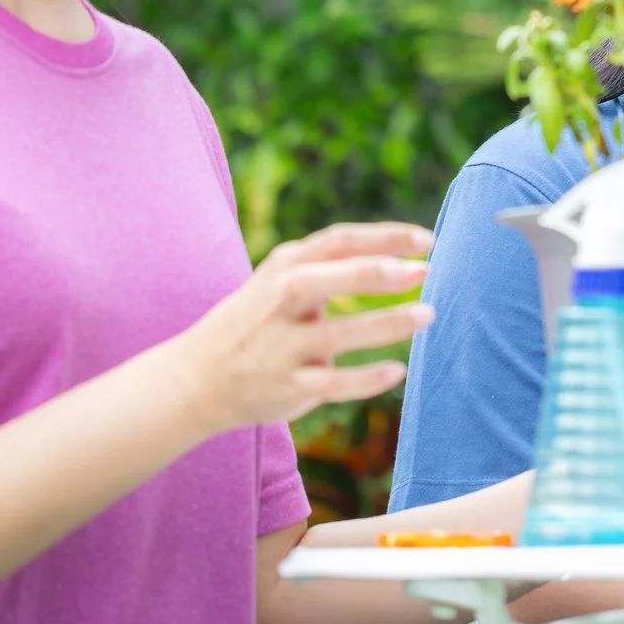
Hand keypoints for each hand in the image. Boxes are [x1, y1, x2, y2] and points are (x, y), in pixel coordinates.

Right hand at [163, 222, 433, 434]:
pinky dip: (367, 378)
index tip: (427, 240)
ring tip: (426, 315)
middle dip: (375, 271)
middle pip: (327, 277)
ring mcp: (280, 346)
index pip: (338, 241)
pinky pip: (333, 384)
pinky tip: (398, 371)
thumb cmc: (256, 321)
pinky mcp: (286, 386)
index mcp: (285, 266)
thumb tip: (401, 258)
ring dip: (385, 324)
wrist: (196, 379)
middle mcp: (280, 301)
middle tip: (422, 270)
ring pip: (335, 334)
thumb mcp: (281, 279)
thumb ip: (330, 266)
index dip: (385, 237)